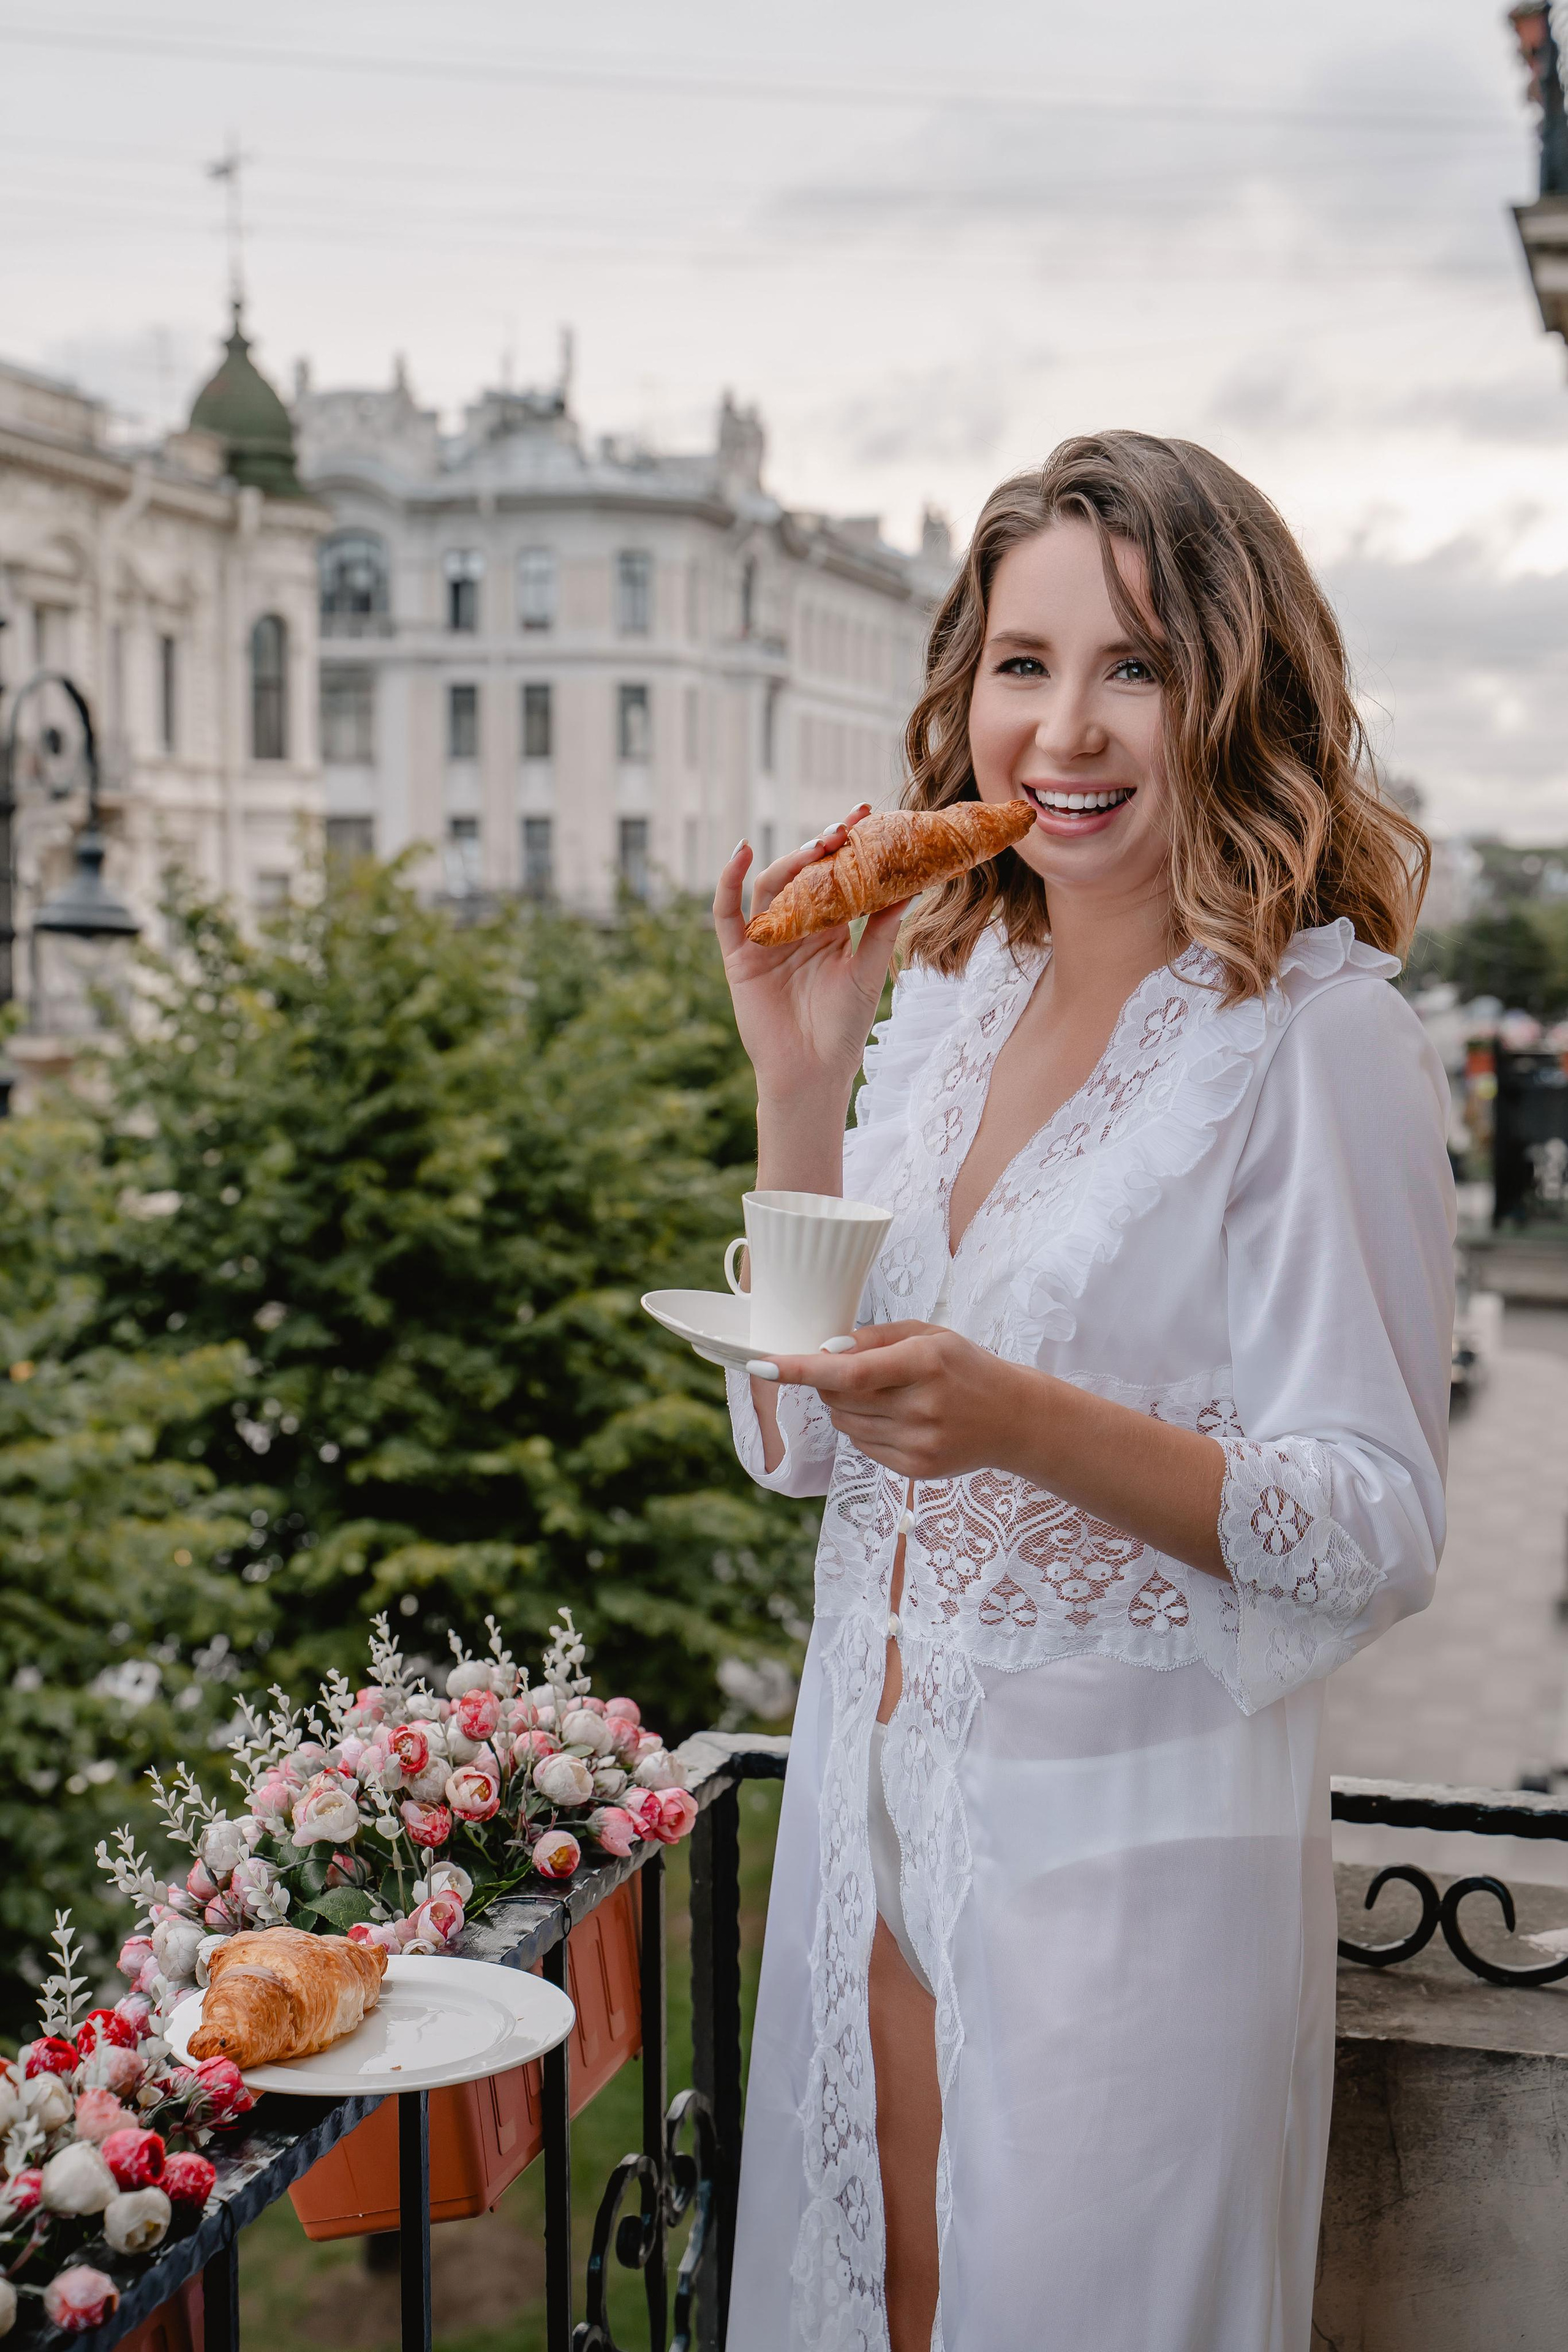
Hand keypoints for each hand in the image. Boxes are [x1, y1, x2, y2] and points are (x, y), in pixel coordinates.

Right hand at [713, 811, 909, 1114]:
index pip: (835, 876)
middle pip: (802, 874)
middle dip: (821, 846)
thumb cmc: (844, 1025)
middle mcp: (794, 927)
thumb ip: (883, 926)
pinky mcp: (739, 956)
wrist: (813, 1071)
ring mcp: (765, 940)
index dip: (847, 845)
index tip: (867, 814)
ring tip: (817, 845)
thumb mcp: (870, 968)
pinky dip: (729, 880)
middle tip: (845, 826)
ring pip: (770, 886)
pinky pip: (727, 913)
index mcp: (828, 928)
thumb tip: (913, 882)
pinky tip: (743, 851)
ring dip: (790, 860)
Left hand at [750, 1323, 1027, 1481]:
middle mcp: (922, 1405)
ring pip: (845, 1423)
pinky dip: (866, 1430)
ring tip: (888, 1396)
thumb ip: (875, 1338)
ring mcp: (919, 1442)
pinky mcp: (916, 1469)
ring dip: (848, 1406)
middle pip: (839, 1397)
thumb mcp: (928, 1335)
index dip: (801, 1369)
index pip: (849, 1370)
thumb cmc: (965, 1367)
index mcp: (925, 1362)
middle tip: (860, 1371)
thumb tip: (825, 1349)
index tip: (762, 1364)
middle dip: (830, 1381)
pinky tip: (899, 1419)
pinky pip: (862, 1447)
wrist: (1014, 1419)